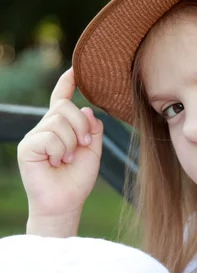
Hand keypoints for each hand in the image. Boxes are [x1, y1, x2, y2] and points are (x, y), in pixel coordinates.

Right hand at [18, 68, 103, 234]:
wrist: (66, 202)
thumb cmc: (77, 179)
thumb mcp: (92, 150)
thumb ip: (92, 129)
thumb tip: (85, 109)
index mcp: (61, 127)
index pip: (61, 99)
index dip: (67, 83)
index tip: (74, 69)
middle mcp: (46, 128)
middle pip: (65, 107)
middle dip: (80, 126)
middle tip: (82, 145)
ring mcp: (35, 136)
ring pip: (58, 121)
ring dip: (71, 143)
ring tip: (66, 160)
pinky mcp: (27, 147)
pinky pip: (49, 136)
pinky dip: (59, 151)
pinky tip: (56, 163)